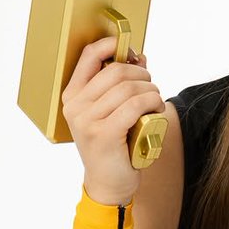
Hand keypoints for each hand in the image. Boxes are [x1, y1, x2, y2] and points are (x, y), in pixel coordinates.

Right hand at [61, 37, 165, 205]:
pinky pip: (135, 105)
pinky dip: (152, 102)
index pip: (89, 55)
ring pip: (129, 88)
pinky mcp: (105, 134)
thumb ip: (121, 83)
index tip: (132, 52)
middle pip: (116, 70)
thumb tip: (139, 56)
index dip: (113, 45)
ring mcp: (87, 121)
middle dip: (142, 74)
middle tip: (151, 86)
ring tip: (155, 101)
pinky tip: (156, 109)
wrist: (108, 183)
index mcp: (72, 96)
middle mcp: (75, 106)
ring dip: (151, 90)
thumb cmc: (113, 143)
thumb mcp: (111, 110)